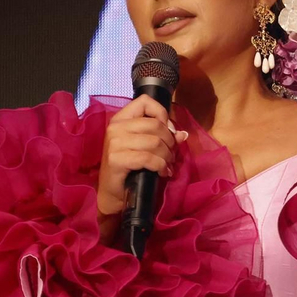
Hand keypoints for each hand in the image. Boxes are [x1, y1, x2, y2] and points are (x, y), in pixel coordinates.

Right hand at [97, 95, 187, 219]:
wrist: (113, 194)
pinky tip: (162, 172)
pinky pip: (148, 158)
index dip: (162, 114)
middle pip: (155, 125)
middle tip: (171, 155)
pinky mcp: (116, 159)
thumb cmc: (130, 169)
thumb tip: (183, 134)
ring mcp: (114, 143)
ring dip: (167, 156)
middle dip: (169, 142)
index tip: (168, 131)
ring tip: (167, 165)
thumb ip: (163, 138)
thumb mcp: (146, 149)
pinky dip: (160, 166)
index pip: (144, 102)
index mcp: (121, 119)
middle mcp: (115, 127)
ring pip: (155, 142)